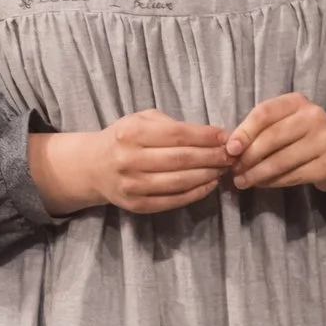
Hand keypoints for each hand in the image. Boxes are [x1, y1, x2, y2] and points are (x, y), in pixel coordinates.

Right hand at [29, 110, 230, 215]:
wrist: (93, 167)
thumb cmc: (125, 138)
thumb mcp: (142, 121)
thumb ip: (173, 125)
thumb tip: (214, 134)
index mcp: (131, 133)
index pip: (178, 135)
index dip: (207, 136)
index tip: (228, 136)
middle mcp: (129, 159)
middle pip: (182, 159)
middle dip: (213, 156)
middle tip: (232, 154)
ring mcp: (132, 185)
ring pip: (181, 182)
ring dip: (209, 175)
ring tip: (225, 168)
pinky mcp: (137, 205)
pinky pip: (174, 200)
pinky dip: (197, 193)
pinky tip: (210, 184)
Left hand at [226, 93, 325, 192]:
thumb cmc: (304, 136)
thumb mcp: (284, 123)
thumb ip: (260, 130)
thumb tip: (231, 149)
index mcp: (297, 102)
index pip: (264, 113)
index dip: (244, 132)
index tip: (230, 149)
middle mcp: (314, 117)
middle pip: (272, 137)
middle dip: (248, 157)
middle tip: (234, 170)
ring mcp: (324, 141)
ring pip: (281, 160)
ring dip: (257, 174)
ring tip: (243, 181)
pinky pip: (293, 176)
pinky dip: (273, 182)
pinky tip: (263, 184)